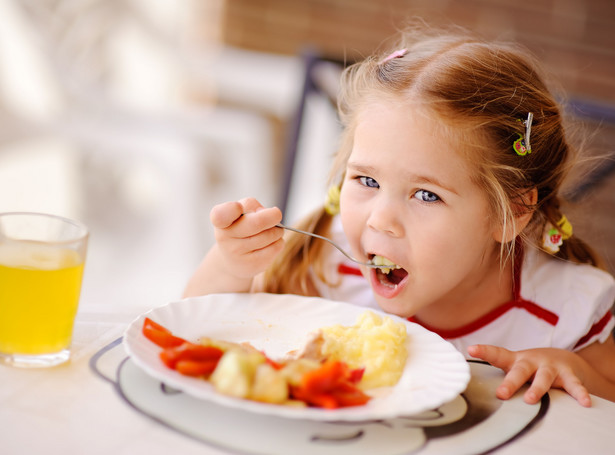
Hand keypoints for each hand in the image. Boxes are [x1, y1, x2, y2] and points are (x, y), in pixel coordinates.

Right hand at [210, 197, 283, 279]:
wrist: (232, 261)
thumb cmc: (238, 229)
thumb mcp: (237, 214)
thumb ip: (249, 205)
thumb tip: (267, 212)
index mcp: (220, 221)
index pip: (221, 214)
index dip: (232, 208)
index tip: (238, 207)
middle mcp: (225, 238)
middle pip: (257, 222)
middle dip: (273, 216)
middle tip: (276, 214)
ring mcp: (239, 254)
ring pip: (271, 234)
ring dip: (277, 229)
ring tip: (271, 231)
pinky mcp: (253, 265)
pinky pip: (276, 247)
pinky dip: (279, 241)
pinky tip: (271, 242)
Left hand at [467, 344, 591, 406]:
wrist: (561, 358)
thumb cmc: (529, 367)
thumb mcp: (514, 368)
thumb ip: (498, 376)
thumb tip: (473, 388)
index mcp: (515, 360)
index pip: (497, 354)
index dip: (484, 351)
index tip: (471, 348)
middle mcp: (532, 361)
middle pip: (520, 371)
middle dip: (511, 382)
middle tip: (501, 394)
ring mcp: (550, 367)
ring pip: (544, 377)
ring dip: (538, 388)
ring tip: (532, 400)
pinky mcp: (568, 374)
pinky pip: (574, 385)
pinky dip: (579, 393)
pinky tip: (583, 402)